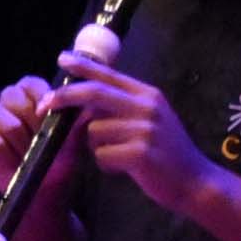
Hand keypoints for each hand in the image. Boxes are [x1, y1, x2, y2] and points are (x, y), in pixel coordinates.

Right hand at [0, 74, 74, 192]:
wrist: (45, 194)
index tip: (50, 117)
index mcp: (33, 97)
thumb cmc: (59, 164)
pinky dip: (4, 151)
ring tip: (29, 154)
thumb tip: (85, 104)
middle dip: (29, 119)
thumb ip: (77, 119)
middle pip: (11, 95)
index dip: (40, 97)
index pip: (30, 83)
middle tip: (42, 140)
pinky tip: (13, 162)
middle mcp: (11, 103)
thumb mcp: (73, 140)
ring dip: (18, 139)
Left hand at [52, 59, 212, 208]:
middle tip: (44, 105)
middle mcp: (147, 107)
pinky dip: (107, 164)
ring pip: (94, 131)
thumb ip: (123, 109)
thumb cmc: (168, 154)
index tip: (62, 58)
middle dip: (65, 98)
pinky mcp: (140, 153)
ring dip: (97, 147)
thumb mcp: (151, 121)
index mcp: (148, 95)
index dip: (83, 66)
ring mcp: (144, 129)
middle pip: (94, 94)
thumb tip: (85, 106)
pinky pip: (102, 155)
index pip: (109, 75)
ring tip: (121, 157)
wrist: (196, 182)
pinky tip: (127, 169)